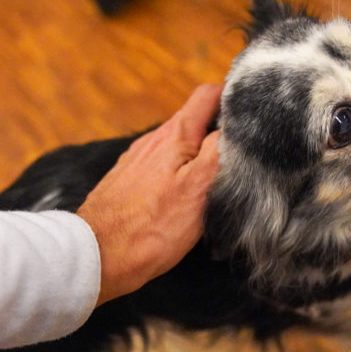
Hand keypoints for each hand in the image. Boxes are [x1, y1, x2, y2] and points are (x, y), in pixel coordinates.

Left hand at [77, 83, 221, 305]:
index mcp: (175, 134)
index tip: (252, 112)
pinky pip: (161, 165)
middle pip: (194, 119)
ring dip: (198, 152)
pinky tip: (184, 194)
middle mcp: (153, 139)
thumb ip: (217, 150)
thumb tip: (234, 125)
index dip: (233, 96)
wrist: (98, 256)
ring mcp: (137, 159)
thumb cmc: (153, 226)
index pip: (208, 94)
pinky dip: (179, 171)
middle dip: (219, 129)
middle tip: (243, 152)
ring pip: (178, 144)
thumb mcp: (199, 187)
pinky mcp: (128, 180)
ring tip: (218, 176)